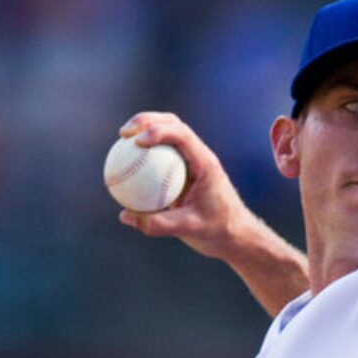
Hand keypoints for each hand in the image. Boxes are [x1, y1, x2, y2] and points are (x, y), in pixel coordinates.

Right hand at [114, 112, 251, 259]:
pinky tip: (126, 164)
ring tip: (121, 140)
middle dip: (146, 121)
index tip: (136, 142)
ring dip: (144, 130)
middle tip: (123, 134)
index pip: (181, 135)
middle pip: (172, 124)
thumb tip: (126, 216)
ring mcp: (191, 162)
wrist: (235, 236)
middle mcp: (199, 156)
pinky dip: (145, 155)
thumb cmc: (217, 231)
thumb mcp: (189, 229)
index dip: (157, 131)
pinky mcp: (184, 172)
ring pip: (167, 135)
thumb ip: (158, 224)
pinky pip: (162, 158)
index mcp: (205, 163)